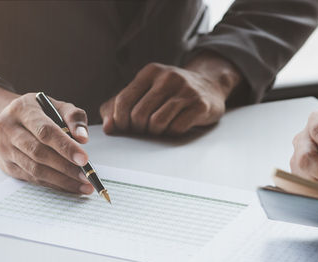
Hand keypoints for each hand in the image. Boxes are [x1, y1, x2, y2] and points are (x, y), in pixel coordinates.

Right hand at [0, 86, 93, 193]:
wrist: (7, 120)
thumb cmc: (36, 112)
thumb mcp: (56, 106)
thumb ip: (73, 116)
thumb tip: (83, 137)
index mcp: (21, 109)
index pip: (44, 131)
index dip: (65, 146)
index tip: (84, 159)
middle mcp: (8, 129)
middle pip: (38, 152)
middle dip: (65, 167)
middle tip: (86, 176)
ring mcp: (4, 149)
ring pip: (34, 169)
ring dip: (61, 180)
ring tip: (82, 185)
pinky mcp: (6, 165)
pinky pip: (31, 178)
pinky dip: (53, 184)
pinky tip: (69, 186)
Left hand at [100, 53, 238, 135]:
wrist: (209, 84)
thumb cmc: (169, 92)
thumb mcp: (144, 90)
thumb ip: (119, 105)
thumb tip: (108, 127)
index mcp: (150, 72)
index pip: (123, 101)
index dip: (119, 120)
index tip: (124, 127)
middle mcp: (168, 77)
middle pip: (139, 115)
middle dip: (138, 128)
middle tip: (144, 129)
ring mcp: (186, 90)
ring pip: (157, 123)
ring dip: (155, 132)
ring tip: (159, 128)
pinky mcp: (200, 105)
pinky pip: (176, 128)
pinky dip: (171, 133)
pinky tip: (175, 126)